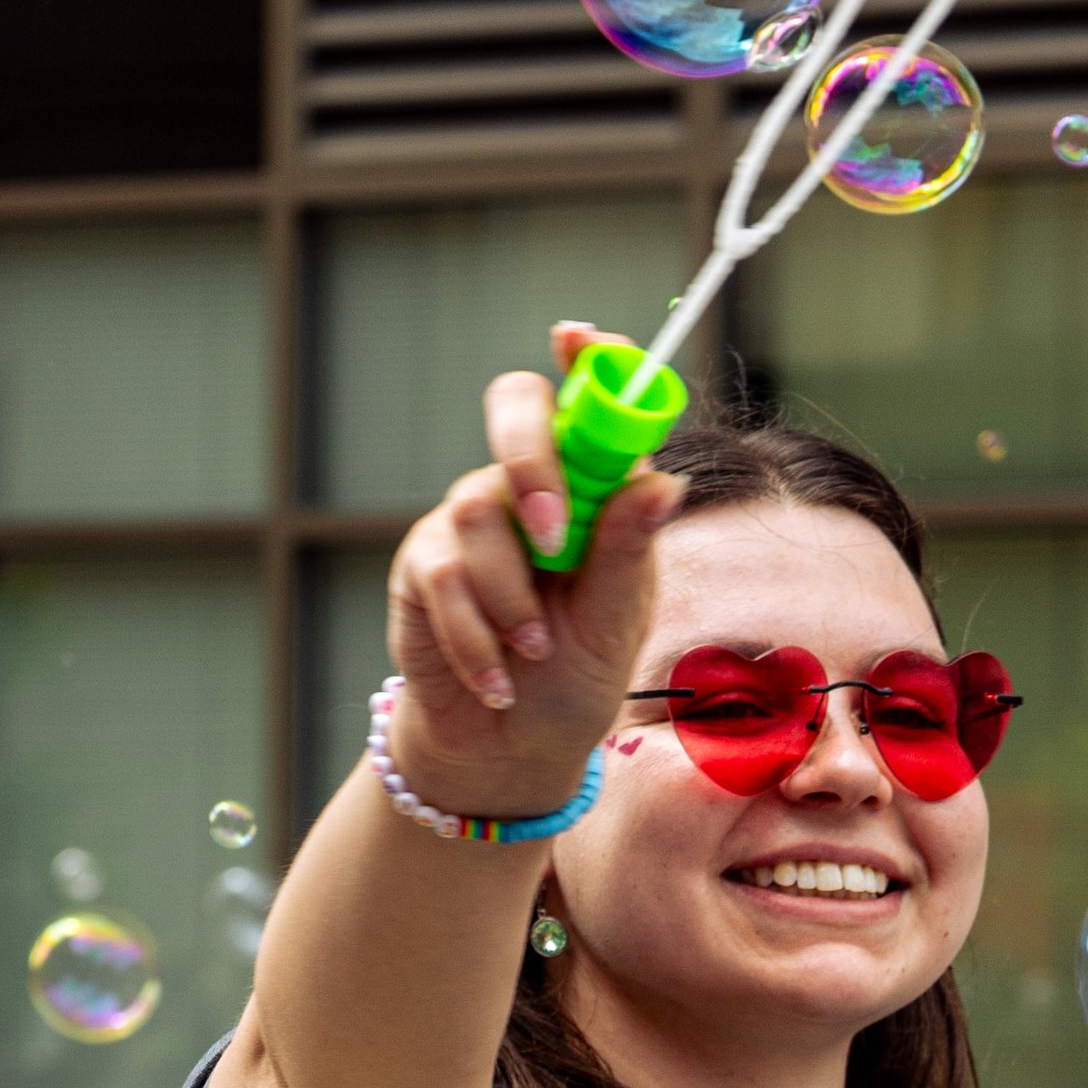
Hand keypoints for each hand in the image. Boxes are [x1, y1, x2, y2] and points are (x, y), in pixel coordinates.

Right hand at [384, 318, 676, 813]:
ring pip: (478, 511)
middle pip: (514, 408)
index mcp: (591, 486)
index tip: (580, 338)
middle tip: (555, 531)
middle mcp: (528, 486)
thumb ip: (631, 549)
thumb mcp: (617, 620)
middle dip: (532, 457)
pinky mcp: (423, 565)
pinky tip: (498, 681)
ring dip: (511, 595)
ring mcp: (469, 519)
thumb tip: (664, 482)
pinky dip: (476, 639)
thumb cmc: (574, 677)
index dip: (587, 358)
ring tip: (531, 649)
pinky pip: (444, 575)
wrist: (508, 749)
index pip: (588, 398)